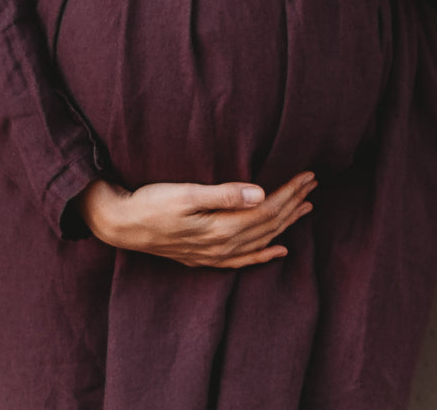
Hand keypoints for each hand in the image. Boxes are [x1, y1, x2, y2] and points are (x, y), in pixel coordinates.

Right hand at [77, 172, 317, 268]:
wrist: (123, 225)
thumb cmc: (152, 203)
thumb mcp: (186, 193)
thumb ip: (224, 195)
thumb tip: (260, 193)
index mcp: (222, 227)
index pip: (267, 209)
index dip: (289, 193)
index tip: (307, 176)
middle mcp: (223, 245)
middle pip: (269, 223)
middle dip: (293, 203)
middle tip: (313, 185)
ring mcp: (215, 254)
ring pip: (261, 240)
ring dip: (285, 224)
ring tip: (305, 209)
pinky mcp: (206, 257)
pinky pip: (244, 260)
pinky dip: (265, 254)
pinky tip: (279, 250)